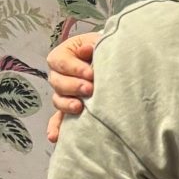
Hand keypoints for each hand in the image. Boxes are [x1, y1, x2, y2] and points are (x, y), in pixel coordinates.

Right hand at [45, 31, 99, 145]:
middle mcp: (62, 75)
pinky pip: (59, 120)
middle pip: (56, 81)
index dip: (72, 68)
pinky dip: (56, 128)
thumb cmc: (110, 49)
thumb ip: (93, 45)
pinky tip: (55, 137)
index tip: (91, 74)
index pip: (59, 61)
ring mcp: (66, 94)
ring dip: (66, 104)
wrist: (123, 63)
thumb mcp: (102, 41)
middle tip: (90, 90)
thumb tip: (85, 50)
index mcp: (65, 55)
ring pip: (58, 100)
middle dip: (72, 86)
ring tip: (79, 108)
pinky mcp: (72, 109)